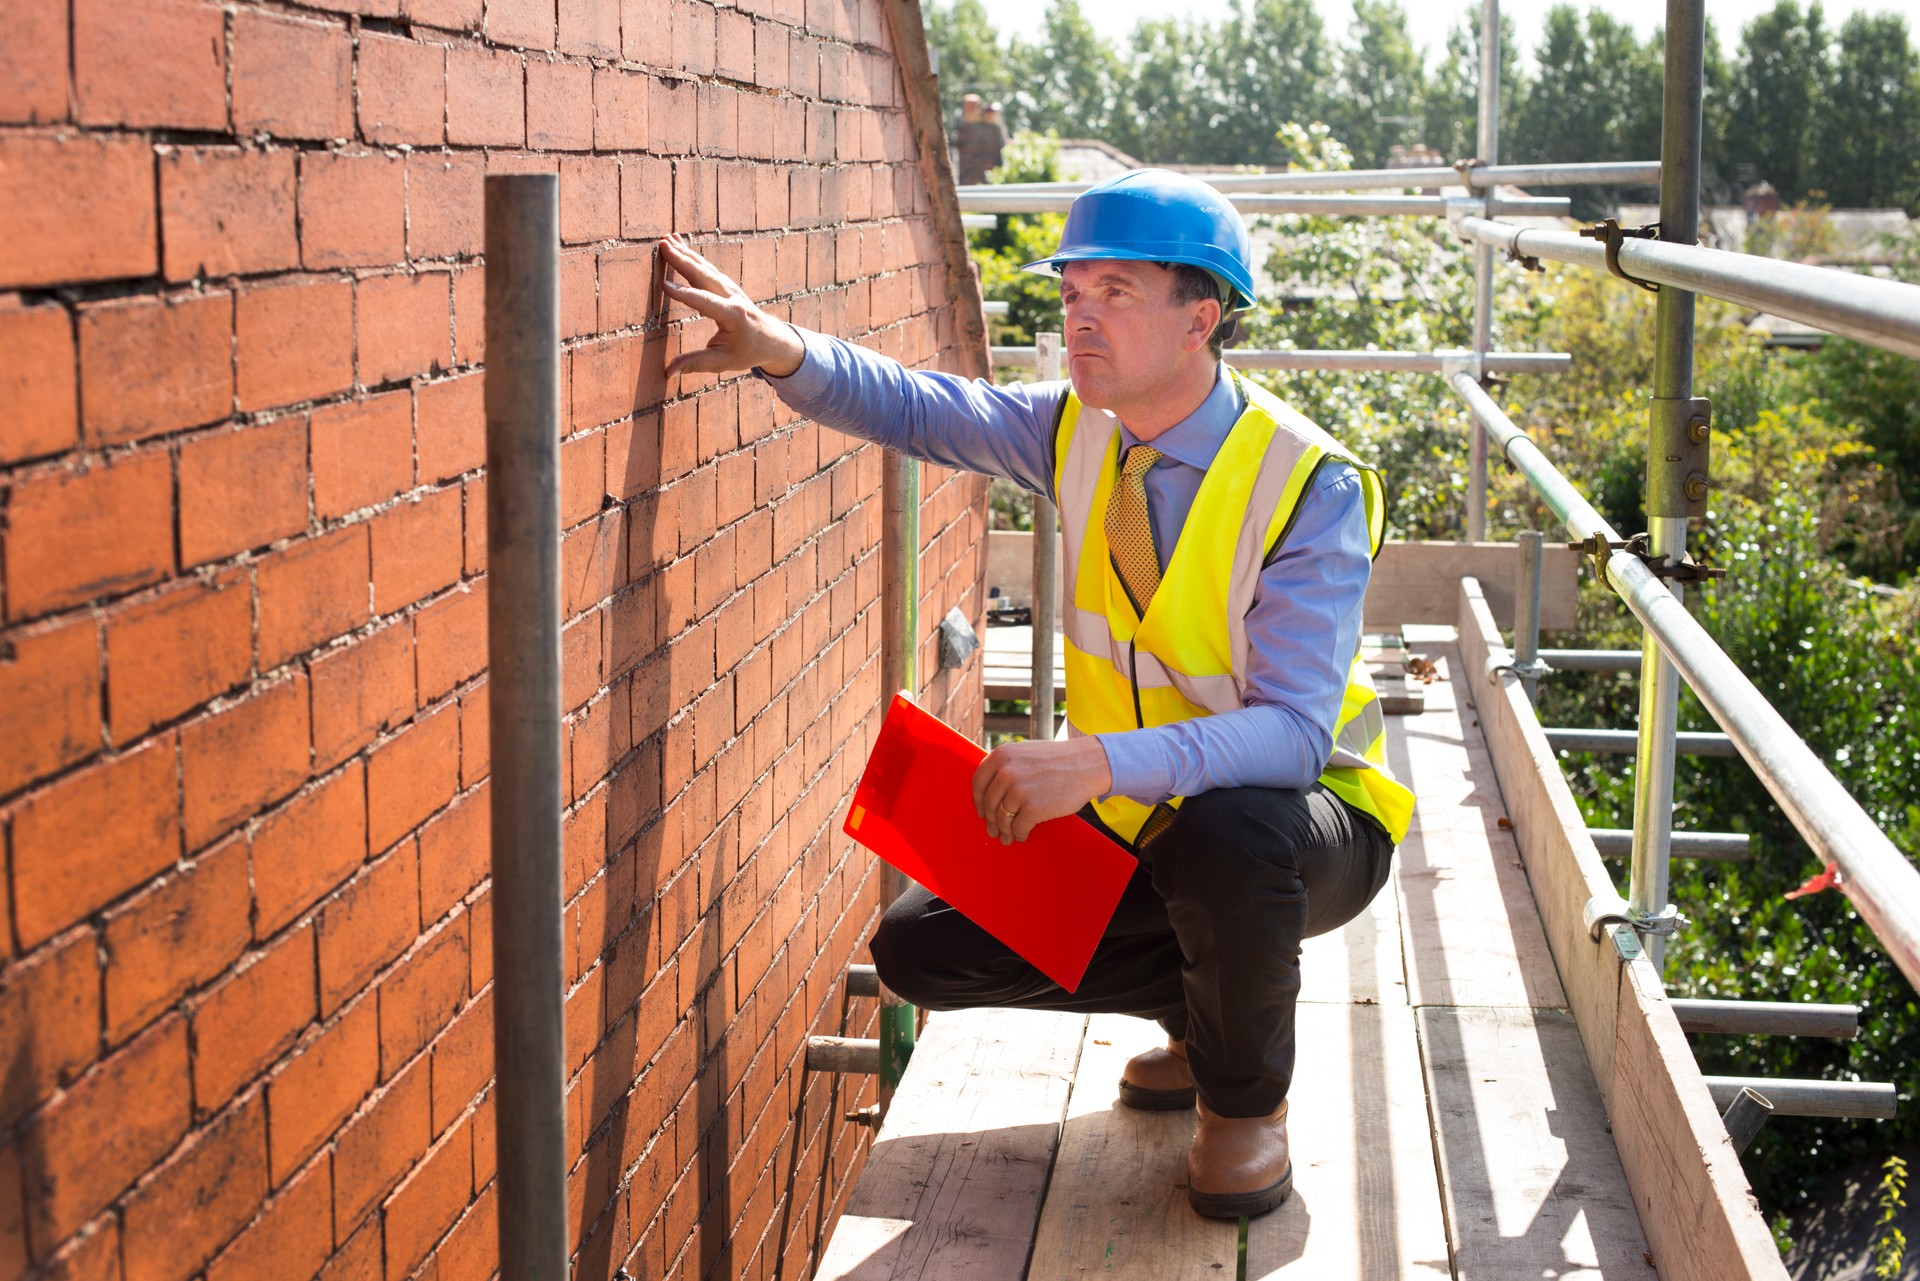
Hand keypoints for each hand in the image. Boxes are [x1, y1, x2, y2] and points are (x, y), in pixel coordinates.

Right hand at [659, 233, 805, 379]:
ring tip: (666, 240)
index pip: (704, 302)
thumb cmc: (747, 352)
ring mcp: (731, 288)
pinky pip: (708, 268)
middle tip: (662, 245)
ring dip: (685, 252)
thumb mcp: (723, 363)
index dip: (684, 294)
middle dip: (682, 259)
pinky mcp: (728, 285)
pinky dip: (693, 256)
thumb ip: (695, 365)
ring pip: (706, 267)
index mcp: (733, 316)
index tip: (664, 284)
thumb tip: (667, 373)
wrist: (772, 340)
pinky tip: (680, 245)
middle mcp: (732, 297)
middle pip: (704, 275)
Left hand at [972, 736, 1113, 844]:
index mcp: (1001, 756)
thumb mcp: (1024, 753)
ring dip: (1004, 831)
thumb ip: (1006, 766)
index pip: (978, 783)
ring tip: (1007, 837)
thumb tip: (991, 790)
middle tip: (993, 830)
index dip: (978, 801)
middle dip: (991, 821)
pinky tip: (1022, 835)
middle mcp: (1005, 772)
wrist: (1087, 764)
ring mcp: (1017, 791)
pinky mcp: (1032, 808)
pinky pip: (1018, 827)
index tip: (981, 811)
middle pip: (989, 804)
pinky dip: (1019, 834)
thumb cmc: (1058, 760)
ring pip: (1002, 819)